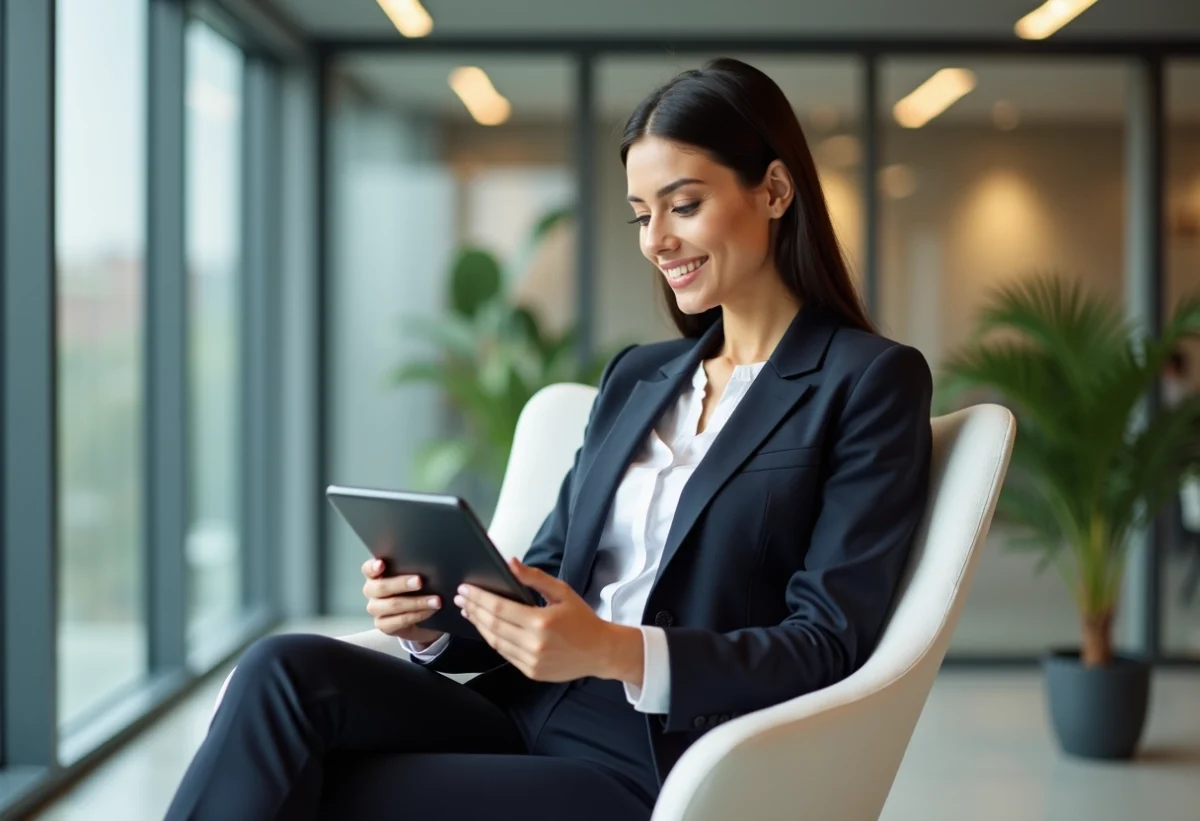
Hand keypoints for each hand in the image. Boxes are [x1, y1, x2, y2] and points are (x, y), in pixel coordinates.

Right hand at [361, 558, 444, 645]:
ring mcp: (376, 609)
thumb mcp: (415, 577)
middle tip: (420, 582)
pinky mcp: (383, 625)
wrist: (423, 618)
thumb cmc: (418, 590)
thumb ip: (414, 570)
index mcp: (376, 575)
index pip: (368, 569)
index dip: (373, 567)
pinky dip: (417, 615)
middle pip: (380, 587)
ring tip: (435, 600)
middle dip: (401, 583)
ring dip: (416, 602)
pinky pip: (400, 621)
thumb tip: (427, 565)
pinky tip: (430, 611)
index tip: (382, 564)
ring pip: (392, 605)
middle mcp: (372, 591)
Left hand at [455, 558, 643, 684]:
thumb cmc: (583, 620)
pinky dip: (492, 639)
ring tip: (469, 611)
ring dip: (479, 625)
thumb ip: (534, 578)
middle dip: (473, 609)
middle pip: (493, 625)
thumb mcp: (562, 592)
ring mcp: (531, 661)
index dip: (479, 598)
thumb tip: (510, 563)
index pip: (500, 608)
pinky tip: (486, 627)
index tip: (466, 588)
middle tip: (461, 597)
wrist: (600, 652)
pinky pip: (504, 654)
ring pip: (495, 641)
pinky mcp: (531, 672)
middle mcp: (534, 644)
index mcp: (541, 622)